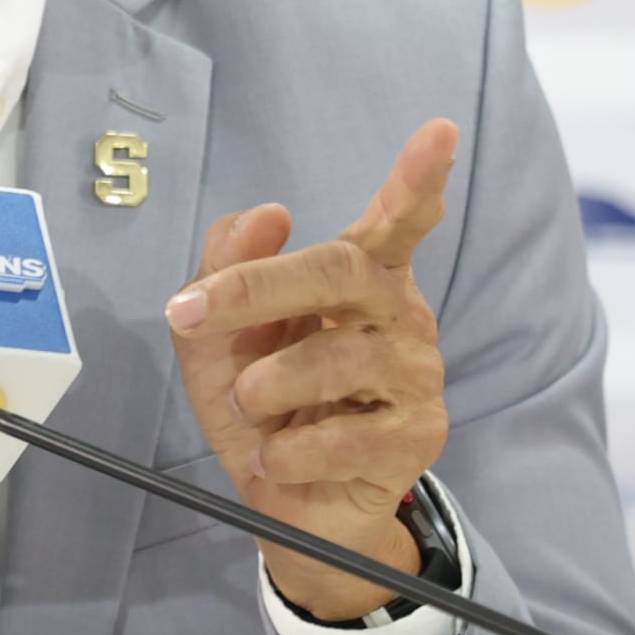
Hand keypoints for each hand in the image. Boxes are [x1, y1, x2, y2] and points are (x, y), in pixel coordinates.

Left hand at [164, 119, 460, 620]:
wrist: (289, 503)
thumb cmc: (265, 403)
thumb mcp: (222, 336)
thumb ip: (228, 268)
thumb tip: (265, 214)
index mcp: (359, 275)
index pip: (398, 218)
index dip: (418, 175)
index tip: (439, 131)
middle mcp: (397, 314)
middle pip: (343, 272)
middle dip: (262, 287)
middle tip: (195, 313)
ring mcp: (414, 374)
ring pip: (341, 357)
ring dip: (270, 383)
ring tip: (248, 402)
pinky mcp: (416, 437)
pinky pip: (349, 435)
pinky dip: (291, 449)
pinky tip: (276, 456)